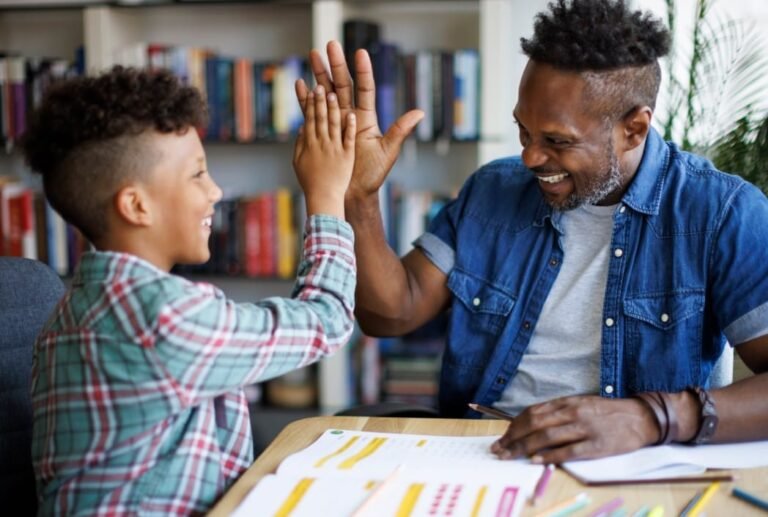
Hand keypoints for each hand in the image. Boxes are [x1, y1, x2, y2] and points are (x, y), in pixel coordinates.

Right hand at [293, 85, 355, 217]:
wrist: (325, 200)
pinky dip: (349, 128)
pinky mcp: (346, 157)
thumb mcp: (298, 163)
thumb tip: (301, 127)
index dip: (311, 103)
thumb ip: (300, 144)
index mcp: (311, 144)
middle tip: (320, 84)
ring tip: (333, 93)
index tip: (311, 88)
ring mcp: (335, 149)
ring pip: (334, 125)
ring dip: (333, 109)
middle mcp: (323, 144)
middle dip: (321, 100)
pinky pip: (348, 140)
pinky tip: (351, 116)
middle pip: (322, 117)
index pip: (312, 118)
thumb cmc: (311, 183)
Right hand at [295, 41, 423, 200]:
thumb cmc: (373, 175)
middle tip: (329, 45)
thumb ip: (400, 130)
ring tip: (312, 55)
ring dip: (319, 75)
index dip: (363, 71)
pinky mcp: (322, 132)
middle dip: (335, 65)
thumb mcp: (388, 151)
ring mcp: (334, 123)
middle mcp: (350, 116)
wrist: (354, 193)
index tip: (360, 52)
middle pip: (342, 85)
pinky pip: (312, 112)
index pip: (364, 88)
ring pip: (325, 93)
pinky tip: (301, 84)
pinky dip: (305, 99)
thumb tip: (419, 113)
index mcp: (365, 118)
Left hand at [490, 396, 659, 462]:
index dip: (513, 426)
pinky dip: (550, 456)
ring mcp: (584, 429)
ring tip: (510, 456)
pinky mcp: (597, 445)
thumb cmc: (606, 413)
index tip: (502, 437)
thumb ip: (557, 412)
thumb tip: (530, 423)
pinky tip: (536, 460)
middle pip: (535, 425)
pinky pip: (569, 451)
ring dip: (524, 448)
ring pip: (547, 437)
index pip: (532, 413)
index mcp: (567, 403)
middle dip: (513, 438)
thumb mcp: (580, 404)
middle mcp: (573, 413)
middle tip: (499, 449)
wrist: (640, 417)